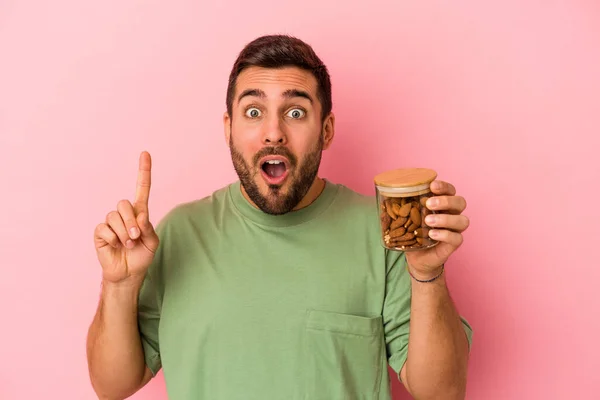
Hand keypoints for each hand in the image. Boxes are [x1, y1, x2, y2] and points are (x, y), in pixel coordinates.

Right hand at [93, 151, 158, 283]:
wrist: (128, 273)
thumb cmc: (141, 256)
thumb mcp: (152, 242)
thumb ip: (148, 227)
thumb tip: (139, 217)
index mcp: (139, 213)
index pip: (141, 188)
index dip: (143, 171)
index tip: (145, 153)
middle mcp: (124, 214)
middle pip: (124, 204)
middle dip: (131, 221)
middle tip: (135, 236)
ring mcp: (111, 222)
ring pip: (115, 217)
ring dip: (124, 233)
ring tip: (127, 244)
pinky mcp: (100, 232)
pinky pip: (105, 228)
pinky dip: (113, 239)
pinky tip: (115, 246)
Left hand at [405, 180, 468, 280]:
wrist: (417, 258)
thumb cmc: (413, 233)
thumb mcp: (407, 217)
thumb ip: (403, 205)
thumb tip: (382, 191)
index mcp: (443, 204)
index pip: (450, 190)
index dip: (444, 186)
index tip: (432, 186)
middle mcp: (453, 215)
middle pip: (460, 202)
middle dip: (445, 200)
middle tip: (428, 203)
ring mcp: (455, 230)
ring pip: (462, 220)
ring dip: (445, 218)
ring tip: (427, 221)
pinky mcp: (453, 244)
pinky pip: (457, 238)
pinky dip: (444, 234)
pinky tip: (432, 234)